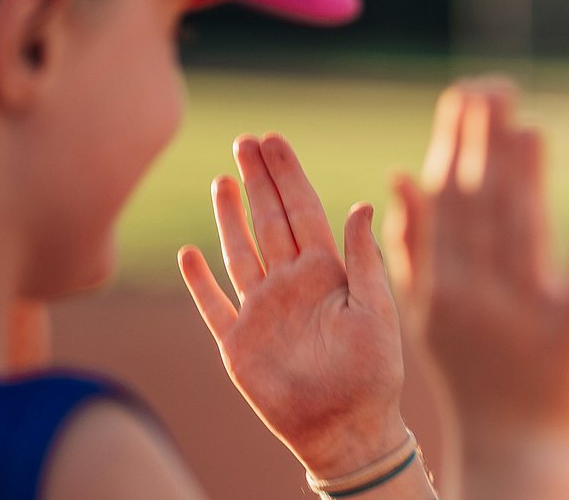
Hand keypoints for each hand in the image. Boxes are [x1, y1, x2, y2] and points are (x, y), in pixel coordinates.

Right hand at [178, 134, 408, 479]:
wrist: (348, 428)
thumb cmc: (373, 373)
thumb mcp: (378, 310)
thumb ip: (364, 259)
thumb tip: (362, 204)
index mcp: (328, 273)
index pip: (304, 212)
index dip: (288, 176)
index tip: (274, 140)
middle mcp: (292, 285)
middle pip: (269, 221)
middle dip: (259, 181)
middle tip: (246, 140)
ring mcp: (262, 311)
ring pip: (240, 252)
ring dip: (231, 217)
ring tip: (224, 180)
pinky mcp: (238, 343)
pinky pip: (214, 305)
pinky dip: (200, 282)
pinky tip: (190, 254)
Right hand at [385, 81, 568, 497]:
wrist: (512, 440)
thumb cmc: (473, 364)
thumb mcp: (428, 309)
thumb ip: (414, 245)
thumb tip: (399, 173)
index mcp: (444, 283)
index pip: (450, 202)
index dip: (457, 145)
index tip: (465, 92)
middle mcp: (479, 295)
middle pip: (483, 209)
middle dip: (486, 146)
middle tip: (495, 88)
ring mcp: (524, 317)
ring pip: (522, 240)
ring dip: (525, 184)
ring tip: (530, 130)